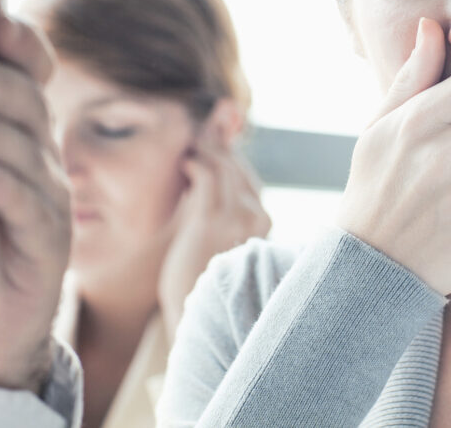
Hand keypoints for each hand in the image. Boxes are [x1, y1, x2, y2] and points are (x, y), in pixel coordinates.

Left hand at [158, 137, 270, 336]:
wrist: (196, 317)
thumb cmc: (203, 282)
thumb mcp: (221, 243)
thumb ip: (221, 213)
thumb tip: (208, 182)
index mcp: (263, 223)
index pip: (248, 178)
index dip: (230, 157)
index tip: (214, 142)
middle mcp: (256, 218)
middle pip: (238, 168)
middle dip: (219, 146)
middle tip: (202, 132)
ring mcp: (236, 219)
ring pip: (224, 168)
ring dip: (207, 150)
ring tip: (192, 146)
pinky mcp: (212, 222)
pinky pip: (208, 178)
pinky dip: (197, 163)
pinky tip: (187, 162)